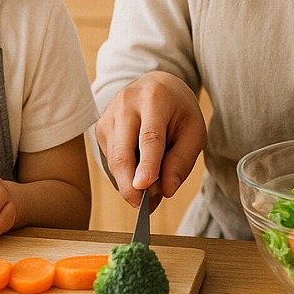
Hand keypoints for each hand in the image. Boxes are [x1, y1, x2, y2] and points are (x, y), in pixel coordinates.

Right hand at [94, 71, 205, 208]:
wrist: (156, 86)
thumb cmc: (178, 111)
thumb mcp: (194, 131)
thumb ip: (182, 160)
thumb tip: (167, 190)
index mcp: (154, 98)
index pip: (149, 137)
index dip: (147, 164)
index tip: (143, 187)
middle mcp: (125, 104)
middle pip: (123, 153)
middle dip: (131, 186)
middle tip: (145, 207)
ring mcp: (108, 116)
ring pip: (114, 162)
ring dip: (131, 183)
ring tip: (152, 183)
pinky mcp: (100, 128)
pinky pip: (110, 161)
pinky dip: (125, 175)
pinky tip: (140, 169)